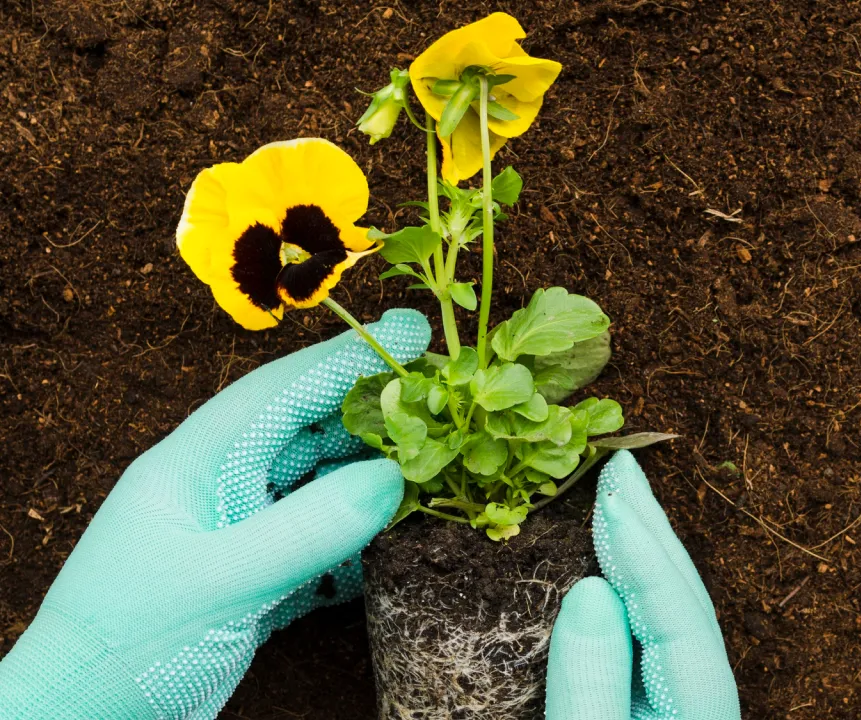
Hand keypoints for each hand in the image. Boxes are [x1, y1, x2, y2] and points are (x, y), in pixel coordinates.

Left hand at [0, 309, 429, 719]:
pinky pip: (321, 541)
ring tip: (436, 472)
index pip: (283, 392)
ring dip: (375, 481)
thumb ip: (306, 530)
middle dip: (377, 416)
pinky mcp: (254, 580)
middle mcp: (220, 488)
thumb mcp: (219, 584)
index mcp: (196, 464)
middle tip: (447, 407)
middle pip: (311, 432)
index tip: (416, 333)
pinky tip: (397, 545)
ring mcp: (237, 534)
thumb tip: (392, 480)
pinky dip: (361, 540)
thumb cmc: (125, 648)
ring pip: (321, 487)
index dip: (351, 359)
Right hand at [546, 451, 740, 719]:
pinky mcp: (658, 708)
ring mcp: (681, 703)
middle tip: (618, 466)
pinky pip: (650, 635)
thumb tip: (590, 589)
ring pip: (672, 614)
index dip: (642, 555)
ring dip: (643, 550)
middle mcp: (702, 701)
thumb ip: (591, 683)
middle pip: (685, 603)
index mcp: (700, 712)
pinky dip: (631, 587)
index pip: (677, 619)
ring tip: (615, 493)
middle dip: (650, 530)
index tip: (607, 500)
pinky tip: (612, 559)